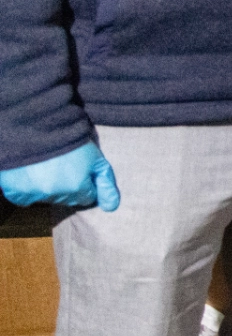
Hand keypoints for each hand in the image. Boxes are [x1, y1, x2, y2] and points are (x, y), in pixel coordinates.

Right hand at [0, 142, 118, 211]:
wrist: (36, 126)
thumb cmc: (71, 141)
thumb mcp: (96, 158)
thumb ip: (106, 183)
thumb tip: (112, 208)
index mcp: (77, 187)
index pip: (87, 198)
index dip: (85, 184)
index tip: (80, 172)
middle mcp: (55, 194)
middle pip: (67, 199)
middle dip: (68, 187)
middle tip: (63, 167)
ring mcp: (34, 193)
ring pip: (47, 199)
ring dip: (48, 188)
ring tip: (47, 168)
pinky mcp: (15, 191)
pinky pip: (24, 198)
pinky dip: (28, 190)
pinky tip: (32, 175)